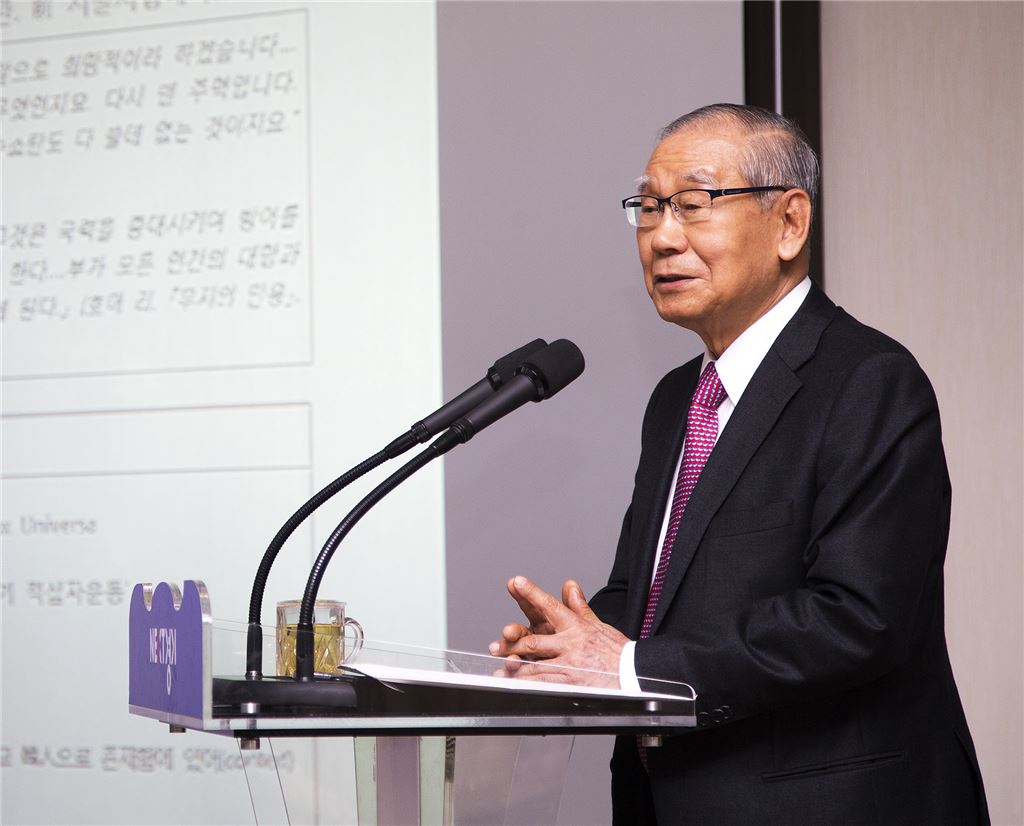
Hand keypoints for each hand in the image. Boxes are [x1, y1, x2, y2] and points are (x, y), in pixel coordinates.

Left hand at [488, 576, 628, 687]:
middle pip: (535, 639)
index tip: (516, 582)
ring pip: (535, 663)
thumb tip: (568, 585)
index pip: (550, 606)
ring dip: (515, 663)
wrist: (633, 674)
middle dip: (515, 638)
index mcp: (575, 626)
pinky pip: (543, 682)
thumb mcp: (597, 624)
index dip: (531, 594)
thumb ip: (578, 606)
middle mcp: (569, 644)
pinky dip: (526, 683)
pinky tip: (513, 682)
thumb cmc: (615, 650)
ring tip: (501, 664)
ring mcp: (568, 664)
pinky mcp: (568, 682)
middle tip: (501, 637)